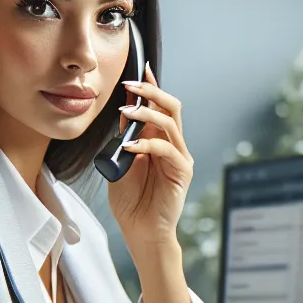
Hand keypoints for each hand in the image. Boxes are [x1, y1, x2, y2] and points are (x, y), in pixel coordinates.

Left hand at [106, 67, 191, 254]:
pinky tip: (130, 145)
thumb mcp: (121, 161)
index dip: (151, 87)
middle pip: (171, 107)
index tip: (140, 70)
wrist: (141, 232)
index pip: (159, 106)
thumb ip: (124, 137)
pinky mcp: (182, 172)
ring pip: (169, 123)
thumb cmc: (130, 201)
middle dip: (152, 92)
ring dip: (146, 113)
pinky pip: (166, 150)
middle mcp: (173, 145)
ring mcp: (179, 158)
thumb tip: (123, 108)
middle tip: (132, 85)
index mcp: (159, 140)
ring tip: (126, 113)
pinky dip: (147, 144)